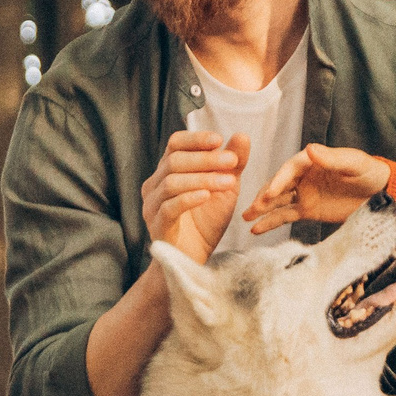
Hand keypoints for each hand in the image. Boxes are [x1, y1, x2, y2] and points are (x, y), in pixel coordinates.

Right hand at [142, 129, 251, 263]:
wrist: (195, 260)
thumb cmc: (206, 222)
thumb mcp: (226, 189)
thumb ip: (233, 164)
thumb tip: (242, 135)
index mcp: (168, 171)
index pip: (175, 144)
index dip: (195, 139)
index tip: (218, 139)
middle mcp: (155, 185)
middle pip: (174, 161)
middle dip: (205, 159)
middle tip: (232, 161)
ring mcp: (153, 206)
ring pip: (171, 182)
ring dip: (202, 179)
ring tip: (229, 182)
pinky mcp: (157, 226)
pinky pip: (169, 207)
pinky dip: (189, 199)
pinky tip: (207, 196)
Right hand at [246, 143, 391, 234]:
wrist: (381, 194)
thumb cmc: (369, 172)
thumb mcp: (353, 164)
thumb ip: (331, 158)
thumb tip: (310, 148)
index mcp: (311, 161)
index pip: (289, 169)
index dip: (279, 180)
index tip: (270, 192)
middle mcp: (303, 176)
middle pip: (278, 185)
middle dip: (264, 196)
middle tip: (253, 207)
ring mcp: (304, 194)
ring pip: (278, 201)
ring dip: (261, 209)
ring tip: (245, 217)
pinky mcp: (307, 210)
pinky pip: (286, 216)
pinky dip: (271, 222)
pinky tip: (256, 230)